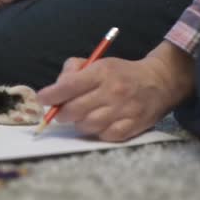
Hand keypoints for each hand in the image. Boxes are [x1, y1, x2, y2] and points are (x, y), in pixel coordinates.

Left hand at [37, 41, 194, 141]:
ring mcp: (123, 111)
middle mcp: (113, 92)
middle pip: (73, 110)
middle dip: (61, 112)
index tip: (41, 98)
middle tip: (61, 111)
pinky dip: (97, 132)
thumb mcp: (96, 63)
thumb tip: (54, 89)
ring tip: (83, 115)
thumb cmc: (118, 73)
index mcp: (101, 72)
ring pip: (86, 125)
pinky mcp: (132, 126)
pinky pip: (103, 136)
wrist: (158, 82)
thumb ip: (71, 71)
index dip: (50, 95)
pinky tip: (99, 123)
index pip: (68, 87)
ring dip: (79, 123)